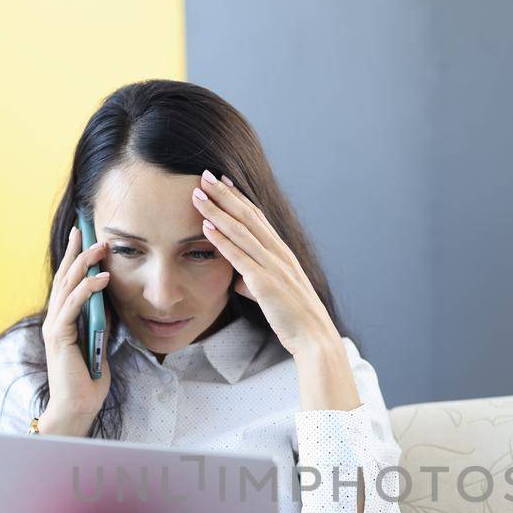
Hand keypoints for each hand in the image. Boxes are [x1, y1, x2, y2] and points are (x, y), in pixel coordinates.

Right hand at [41, 226, 112, 433]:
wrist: (78, 406)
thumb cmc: (88, 379)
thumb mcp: (98, 342)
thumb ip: (99, 320)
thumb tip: (106, 298)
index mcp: (61, 319)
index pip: (66, 281)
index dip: (73, 257)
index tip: (82, 235)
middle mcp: (54, 319)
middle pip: (64, 277)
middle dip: (77, 252)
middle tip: (89, 231)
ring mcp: (54, 326)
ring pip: (67, 286)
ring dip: (84, 264)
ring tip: (100, 247)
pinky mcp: (59, 336)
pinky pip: (73, 305)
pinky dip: (88, 289)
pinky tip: (103, 278)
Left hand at [191, 170, 339, 359]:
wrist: (314, 338)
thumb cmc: (294, 319)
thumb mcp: (273, 296)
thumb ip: (255, 284)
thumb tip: (239, 282)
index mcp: (283, 254)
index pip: (258, 218)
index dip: (239, 197)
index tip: (223, 181)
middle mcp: (279, 254)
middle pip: (248, 216)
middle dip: (225, 194)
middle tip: (205, 175)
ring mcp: (273, 267)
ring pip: (241, 231)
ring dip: (218, 211)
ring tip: (198, 195)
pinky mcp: (265, 283)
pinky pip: (240, 256)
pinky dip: (222, 240)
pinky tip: (206, 227)